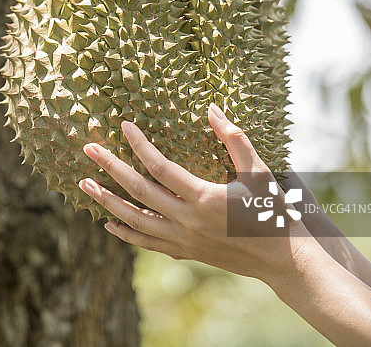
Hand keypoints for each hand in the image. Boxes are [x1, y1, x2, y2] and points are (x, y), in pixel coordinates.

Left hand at [77, 103, 311, 283]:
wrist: (284, 261)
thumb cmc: (275, 212)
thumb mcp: (260, 172)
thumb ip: (235, 140)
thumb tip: (212, 109)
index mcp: (205, 198)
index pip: (161, 168)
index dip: (140, 146)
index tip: (123, 126)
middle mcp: (188, 221)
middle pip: (139, 192)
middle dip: (110, 169)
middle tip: (88, 149)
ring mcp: (184, 240)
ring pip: (136, 221)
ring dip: (108, 202)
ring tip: (85, 184)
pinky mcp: (185, 252)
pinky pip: (147, 243)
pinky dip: (126, 233)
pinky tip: (108, 223)